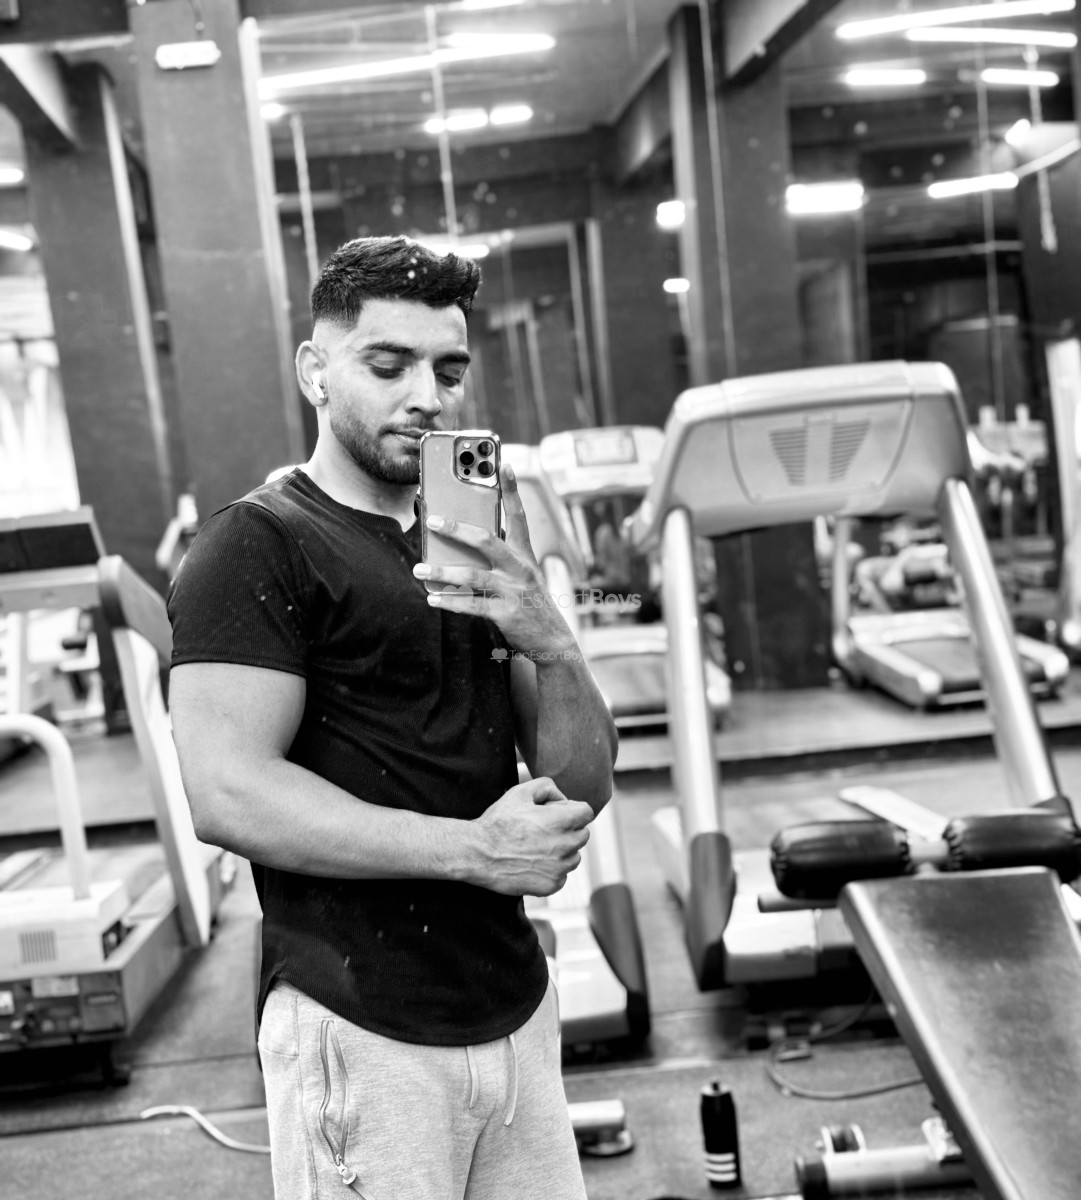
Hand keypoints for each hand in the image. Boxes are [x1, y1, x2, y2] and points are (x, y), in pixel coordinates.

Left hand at [412, 463, 579, 656]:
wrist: (553, 640)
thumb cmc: (531, 602)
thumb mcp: (522, 574)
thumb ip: (498, 557)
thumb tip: (460, 543)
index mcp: (524, 554)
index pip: (518, 516)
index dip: (512, 489)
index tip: (504, 463)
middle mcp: (520, 568)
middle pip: (486, 540)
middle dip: (457, 528)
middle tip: (432, 520)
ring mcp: (513, 590)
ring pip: (472, 575)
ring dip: (442, 572)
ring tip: (419, 570)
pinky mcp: (506, 613)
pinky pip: (472, 605)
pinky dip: (450, 602)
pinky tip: (433, 599)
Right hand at [470, 776, 593, 896]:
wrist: (478, 854)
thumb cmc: (498, 822)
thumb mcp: (520, 792)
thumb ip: (547, 787)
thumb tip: (563, 799)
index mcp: (560, 821)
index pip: (587, 813)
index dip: (573, 810)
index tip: (559, 813)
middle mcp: (564, 845)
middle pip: (583, 835)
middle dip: (569, 829)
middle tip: (545, 830)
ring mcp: (559, 868)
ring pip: (574, 857)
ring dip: (563, 851)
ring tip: (538, 847)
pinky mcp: (551, 885)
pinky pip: (563, 875)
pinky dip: (553, 870)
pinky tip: (533, 863)